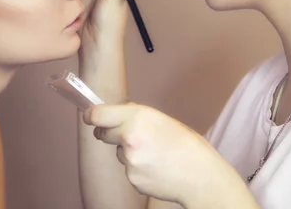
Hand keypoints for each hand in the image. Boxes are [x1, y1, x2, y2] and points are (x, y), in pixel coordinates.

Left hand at [83, 103, 238, 207]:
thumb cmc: (186, 145)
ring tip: (154, 154)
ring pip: (118, 152)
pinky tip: (156, 167)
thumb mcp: (161, 119)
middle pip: (103, 133)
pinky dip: (138, 168)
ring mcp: (129, 160)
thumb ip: (136, 116)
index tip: (90, 116)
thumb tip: (119, 113)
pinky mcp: (132, 178)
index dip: (91, 116)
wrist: (200, 176)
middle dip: (111, 133)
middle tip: (130, 135)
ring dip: (128, 152)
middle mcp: (129, 136)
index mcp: (137, 116)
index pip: (97, 115)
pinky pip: (128, 169)